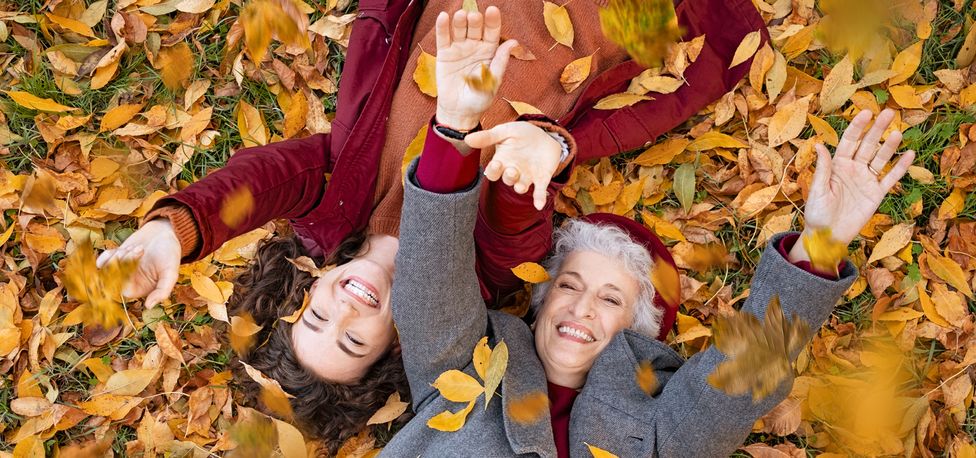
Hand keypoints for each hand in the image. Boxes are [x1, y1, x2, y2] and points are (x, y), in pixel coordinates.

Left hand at [96, 219, 180, 307]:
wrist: (164, 233)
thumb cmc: (170, 254)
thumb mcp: (171, 273)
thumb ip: (163, 291)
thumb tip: (149, 307)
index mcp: (141, 289)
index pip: (122, 292)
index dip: (122, 280)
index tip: (131, 265)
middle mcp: (129, 281)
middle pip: (113, 279)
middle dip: (124, 262)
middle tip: (141, 249)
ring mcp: (120, 269)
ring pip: (107, 269)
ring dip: (120, 256)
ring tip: (139, 247)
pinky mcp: (115, 258)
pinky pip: (102, 261)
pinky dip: (109, 254)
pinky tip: (122, 249)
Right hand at [435, 6, 516, 129]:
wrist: (459, 112)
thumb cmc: (480, 99)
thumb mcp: (493, 82)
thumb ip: (500, 62)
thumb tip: (513, 42)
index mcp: (490, 51)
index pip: (492, 32)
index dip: (493, 20)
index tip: (492, 10)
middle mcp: (475, 45)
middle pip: (475, 27)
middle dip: (475, 20)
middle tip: (474, 17)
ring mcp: (459, 48)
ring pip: (459, 29)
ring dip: (460, 20)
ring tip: (460, 16)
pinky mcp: (444, 53)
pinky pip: (443, 37)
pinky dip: (443, 27)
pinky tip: (444, 17)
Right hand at [465, 121, 561, 209]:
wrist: (544, 135)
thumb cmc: (521, 134)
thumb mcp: (505, 132)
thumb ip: (488, 137)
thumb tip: (467, 138)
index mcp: (502, 161)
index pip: (493, 171)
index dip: (494, 170)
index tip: (496, 164)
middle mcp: (513, 172)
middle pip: (507, 180)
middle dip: (509, 177)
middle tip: (512, 170)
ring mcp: (527, 176)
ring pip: (520, 187)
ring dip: (520, 187)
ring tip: (520, 186)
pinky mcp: (541, 179)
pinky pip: (539, 191)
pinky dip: (540, 198)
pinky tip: (539, 205)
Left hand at [790, 109, 914, 261]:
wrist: (827, 236)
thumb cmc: (817, 213)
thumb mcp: (817, 190)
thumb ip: (823, 168)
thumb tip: (820, 145)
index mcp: (837, 165)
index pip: (849, 141)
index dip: (857, 127)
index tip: (866, 112)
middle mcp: (853, 169)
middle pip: (868, 145)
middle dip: (877, 129)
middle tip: (889, 113)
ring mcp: (866, 180)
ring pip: (880, 159)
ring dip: (889, 146)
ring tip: (898, 132)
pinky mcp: (876, 194)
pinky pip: (890, 178)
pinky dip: (900, 168)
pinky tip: (909, 155)